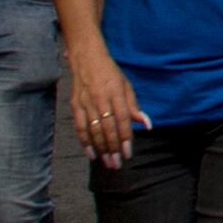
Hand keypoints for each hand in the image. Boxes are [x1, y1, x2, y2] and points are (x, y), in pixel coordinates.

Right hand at [67, 49, 142, 164]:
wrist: (86, 58)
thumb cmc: (110, 73)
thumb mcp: (127, 86)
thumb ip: (135, 107)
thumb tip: (147, 125)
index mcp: (116, 93)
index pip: (122, 120)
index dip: (126, 138)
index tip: (128, 153)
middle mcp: (100, 99)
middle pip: (108, 128)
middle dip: (113, 149)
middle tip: (117, 164)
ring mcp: (86, 102)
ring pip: (93, 130)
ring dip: (101, 149)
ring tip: (107, 163)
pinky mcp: (75, 105)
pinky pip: (79, 126)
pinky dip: (84, 141)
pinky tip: (91, 153)